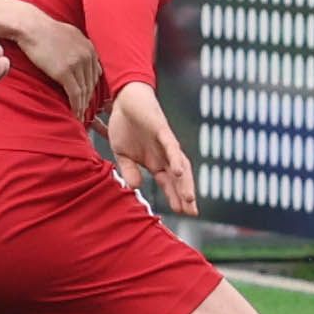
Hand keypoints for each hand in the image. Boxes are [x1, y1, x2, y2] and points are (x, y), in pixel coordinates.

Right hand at [15, 9, 99, 117]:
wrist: (31, 27)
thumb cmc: (46, 30)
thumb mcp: (71, 34)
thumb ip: (81, 47)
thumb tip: (87, 57)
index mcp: (90, 47)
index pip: (96, 74)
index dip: (92, 88)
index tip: (88, 98)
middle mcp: (87, 55)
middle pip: (91, 83)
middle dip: (89, 99)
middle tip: (85, 111)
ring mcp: (76, 64)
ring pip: (85, 90)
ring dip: (83, 105)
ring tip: (80, 115)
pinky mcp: (64, 72)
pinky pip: (75, 94)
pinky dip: (76, 106)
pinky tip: (75, 113)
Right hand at [107, 82, 195, 215]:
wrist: (124, 99)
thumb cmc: (125, 125)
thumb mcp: (122, 154)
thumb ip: (129, 171)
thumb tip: (135, 187)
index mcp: (155, 162)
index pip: (169, 184)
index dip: (175, 197)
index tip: (182, 214)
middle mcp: (164, 155)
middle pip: (179, 178)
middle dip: (185, 195)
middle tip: (192, 212)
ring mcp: (165, 143)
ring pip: (180, 165)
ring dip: (185, 182)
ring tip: (188, 199)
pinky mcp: (162, 130)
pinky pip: (171, 146)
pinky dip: (175, 159)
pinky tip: (178, 172)